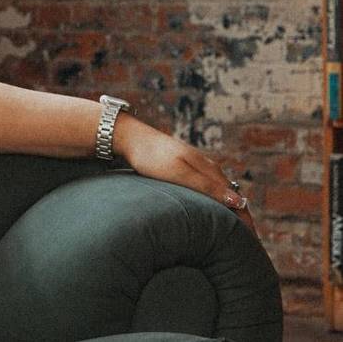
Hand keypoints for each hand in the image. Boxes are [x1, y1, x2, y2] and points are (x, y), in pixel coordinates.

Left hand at [114, 113, 255, 232]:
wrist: (130, 137)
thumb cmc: (151, 157)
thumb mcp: (179, 173)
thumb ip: (206, 187)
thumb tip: (238, 201)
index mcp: (210, 170)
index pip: (236, 200)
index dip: (245, 222)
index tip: (252, 243)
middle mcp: (208, 168)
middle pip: (231, 197)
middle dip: (241, 219)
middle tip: (247, 244)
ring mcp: (197, 167)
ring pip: (220, 192)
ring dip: (229, 211)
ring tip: (233, 233)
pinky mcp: (185, 168)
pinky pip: (207, 189)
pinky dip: (214, 203)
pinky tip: (209, 211)